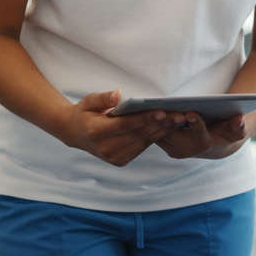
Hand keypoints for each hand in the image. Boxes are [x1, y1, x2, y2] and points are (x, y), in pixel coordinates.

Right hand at [60, 89, 177, 166]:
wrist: (76, 134)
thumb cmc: (86, 113)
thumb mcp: (90, 101)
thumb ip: (104, 98)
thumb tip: (119, 94)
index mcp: (96, 132)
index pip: (126, 125)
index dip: (144, 119)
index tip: (162, 112)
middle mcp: (105, 149)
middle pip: (138, 135)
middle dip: (160, 125)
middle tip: (179, 115)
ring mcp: (113, 158)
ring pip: (143, 143)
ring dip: (162, 132)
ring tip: (178, 120)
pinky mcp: (120, 161)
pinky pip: (141, 147)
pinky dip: (155, 137)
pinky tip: (167, 128)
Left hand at [154, 112, 249, 159]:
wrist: (215, 144)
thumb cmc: (227, 132)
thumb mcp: (235, 130)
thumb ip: (239, 125)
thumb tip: (240, 119)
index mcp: (204, 145)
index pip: (199, 136)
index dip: (196, 125)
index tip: (191, 114)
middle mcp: (186, 151)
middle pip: (174, 134)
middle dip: (169, 120)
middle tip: (163, 106)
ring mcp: (172, 149)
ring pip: (161, 134)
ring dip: (156, 122)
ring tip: (151, 104)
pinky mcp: (163, 144)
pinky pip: (154, 133)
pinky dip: (151, 122)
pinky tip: (146, 108)